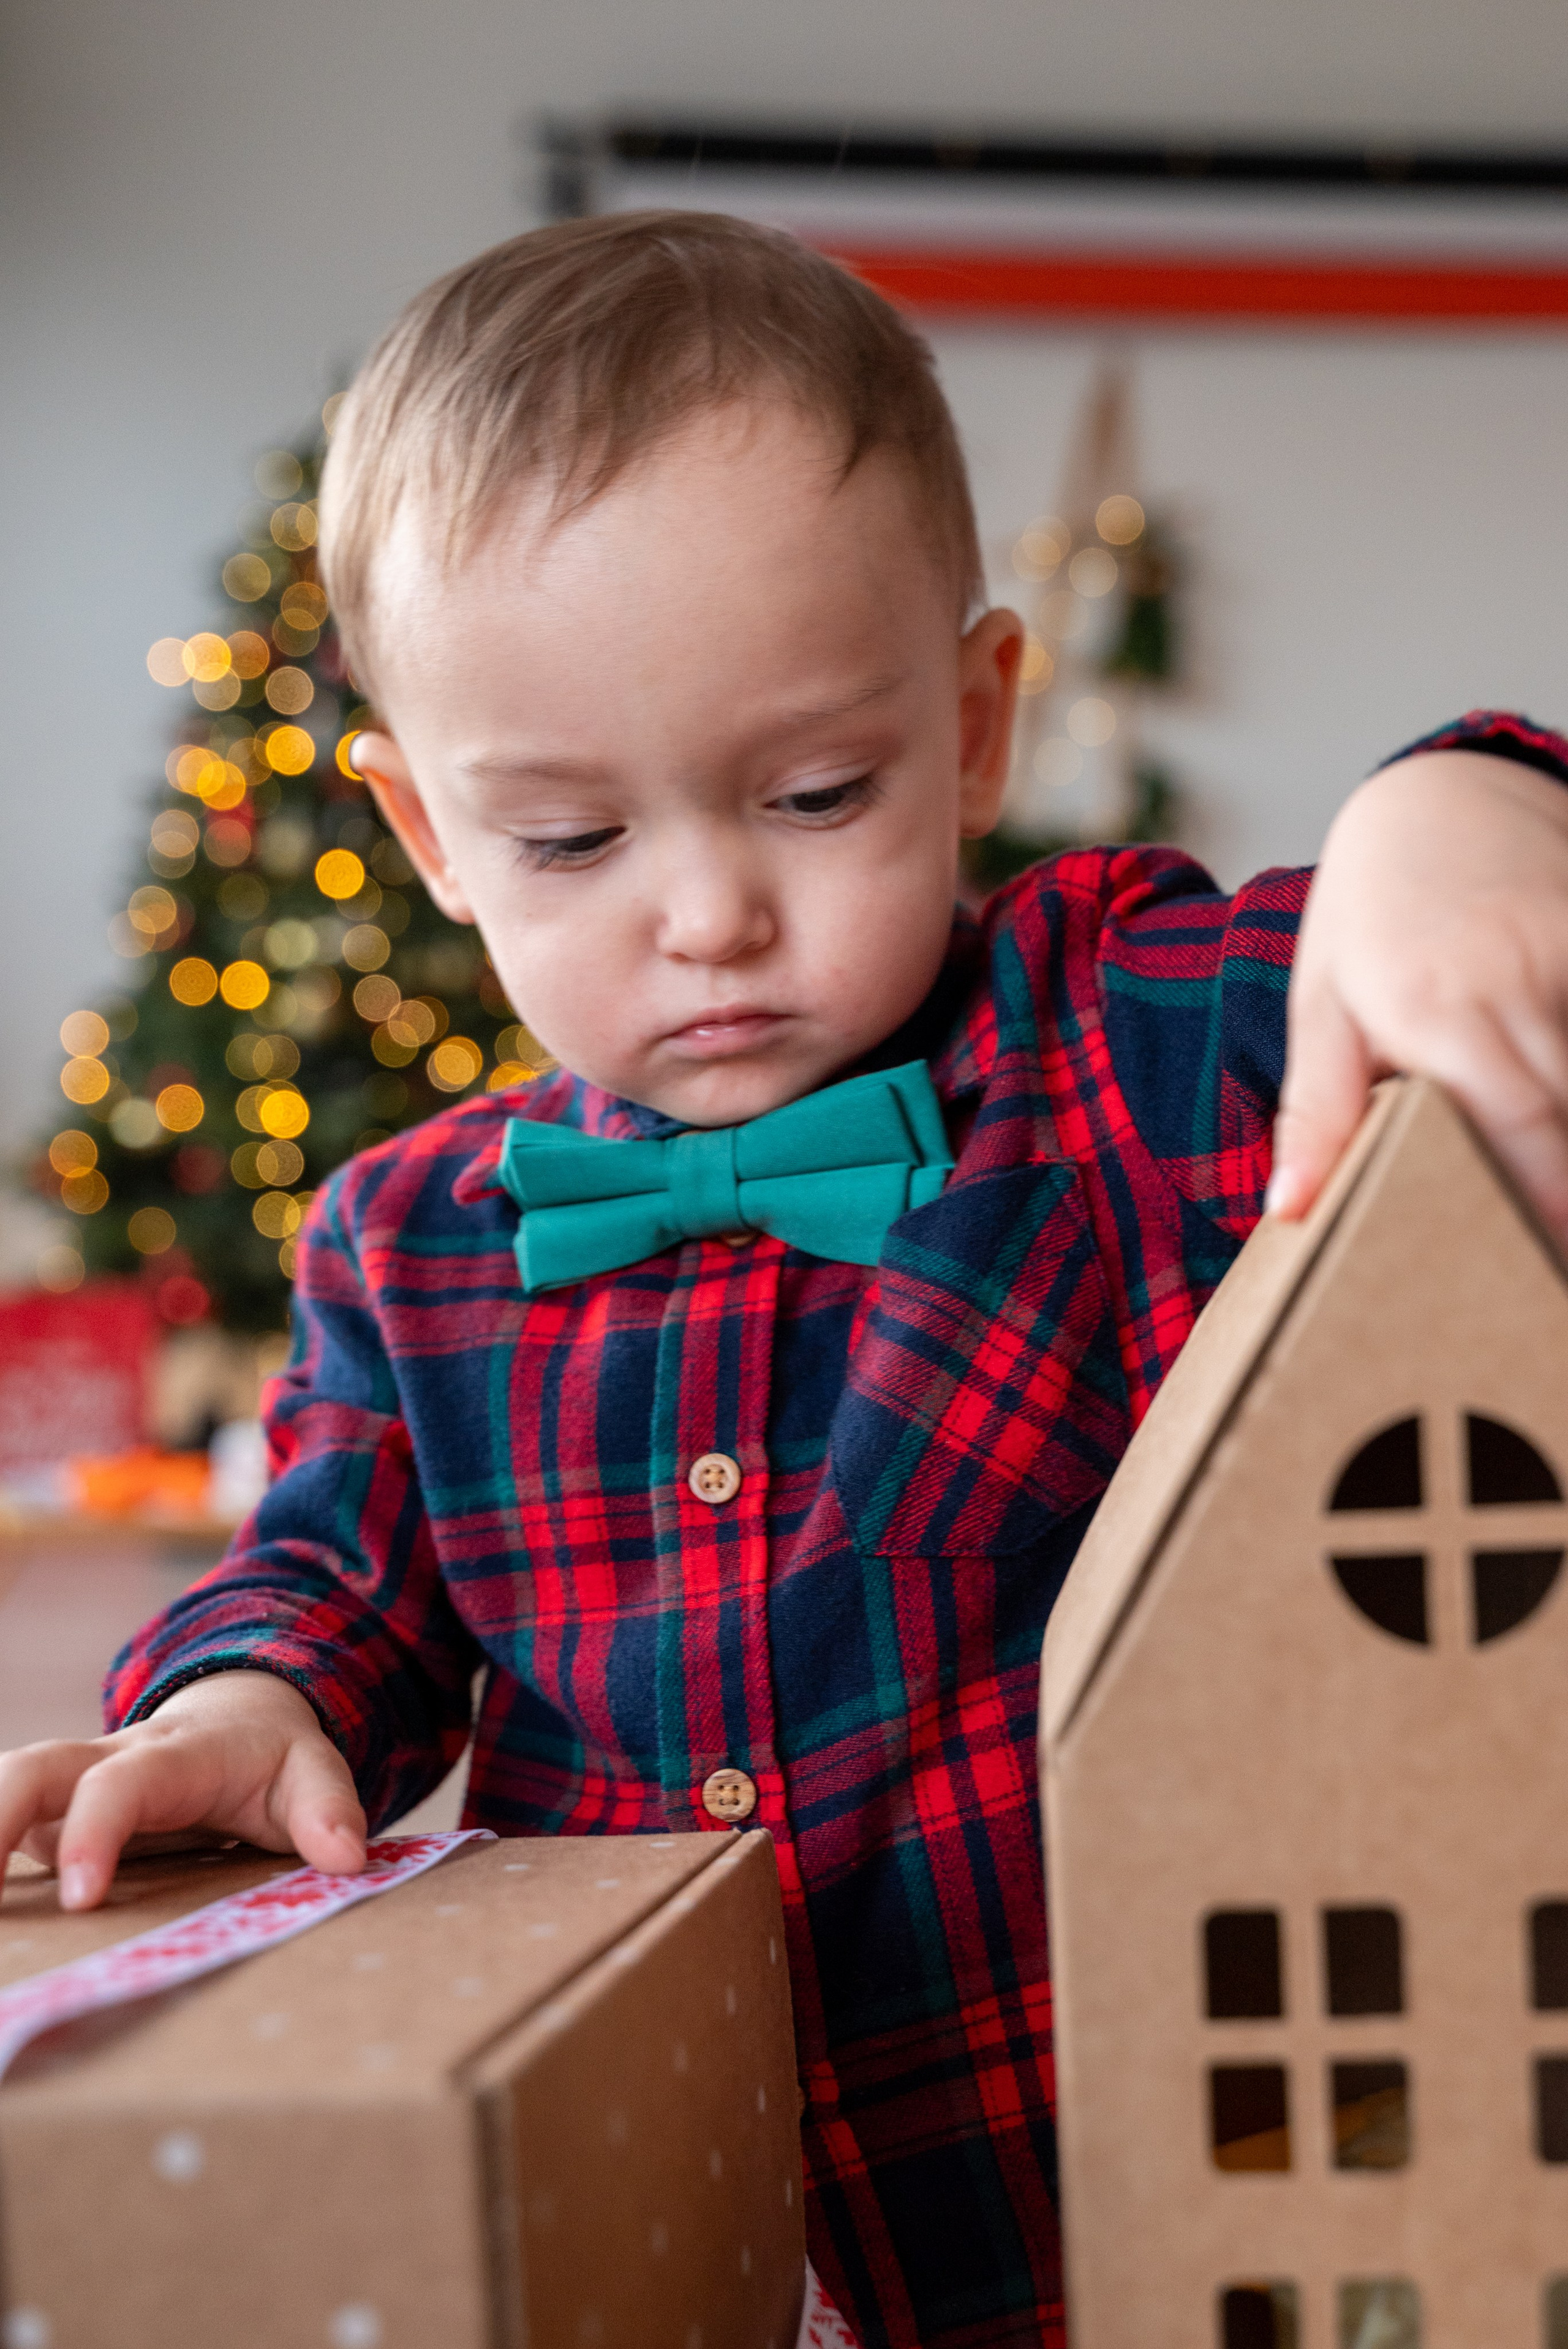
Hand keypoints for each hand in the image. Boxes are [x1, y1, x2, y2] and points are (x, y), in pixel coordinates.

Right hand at [0, 1672, 366, 1910]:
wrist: (239, 1719)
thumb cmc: (271, 1758)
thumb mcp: (313, 1772)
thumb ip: (330, 1809)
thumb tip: (347, 1859)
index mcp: (174, 1754)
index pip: (120, 1782)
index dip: (94, 1831)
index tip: (82, 1898)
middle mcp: (107, 1761)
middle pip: (31, 1769)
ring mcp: (72, 1789)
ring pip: (6, 1788)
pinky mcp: (53, 1817)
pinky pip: (7, 1828)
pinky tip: (3, 1924)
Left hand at [1270, 749, 1567, 1247]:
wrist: (1432, 796)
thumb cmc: (1367, 917)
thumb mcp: (1323, 1006)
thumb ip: (1317, 1110)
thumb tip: (1289, 1208)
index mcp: (1436, 1009)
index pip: (1521, 1125)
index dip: (1553, 1202)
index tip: (1557, 1261)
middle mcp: (1516, 977)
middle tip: (1555, 1257)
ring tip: (1557, 1214)